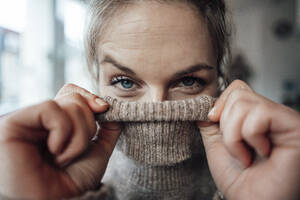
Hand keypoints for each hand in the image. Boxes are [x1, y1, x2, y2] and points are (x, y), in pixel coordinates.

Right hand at [0, 84, 121, 198]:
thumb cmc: (72, 183)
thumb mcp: (97, 152)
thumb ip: (108, 129)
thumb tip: (112, 107)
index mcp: (58, 124)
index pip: (74, 94)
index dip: (91, 98)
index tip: (104, 109)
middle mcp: (41, 120)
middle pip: (75, 97)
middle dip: (87, 127)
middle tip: (74, 153)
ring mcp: (28, 120)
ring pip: (68, 104)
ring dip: (77, 137)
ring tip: (62, 157)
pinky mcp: (15, 121)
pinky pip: (52, 109)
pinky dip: (62, 132)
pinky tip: (53, 151)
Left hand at [198, 80, 299, 199]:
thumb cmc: (240, 182)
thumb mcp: (217, 147)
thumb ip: (210, 124)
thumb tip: (204, 103)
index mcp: (253, 117)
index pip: (236, 89)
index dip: (220, 104)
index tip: (213, 122)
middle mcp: (270, 115)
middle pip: (237, 93)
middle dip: (226, 126)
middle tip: (237, 150)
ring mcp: (282, 118)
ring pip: (244, 102)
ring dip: (235, 135)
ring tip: (247, 155)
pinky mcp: (293, 125)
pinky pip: (259, 114)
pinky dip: (250, 137)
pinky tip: (262, 153)